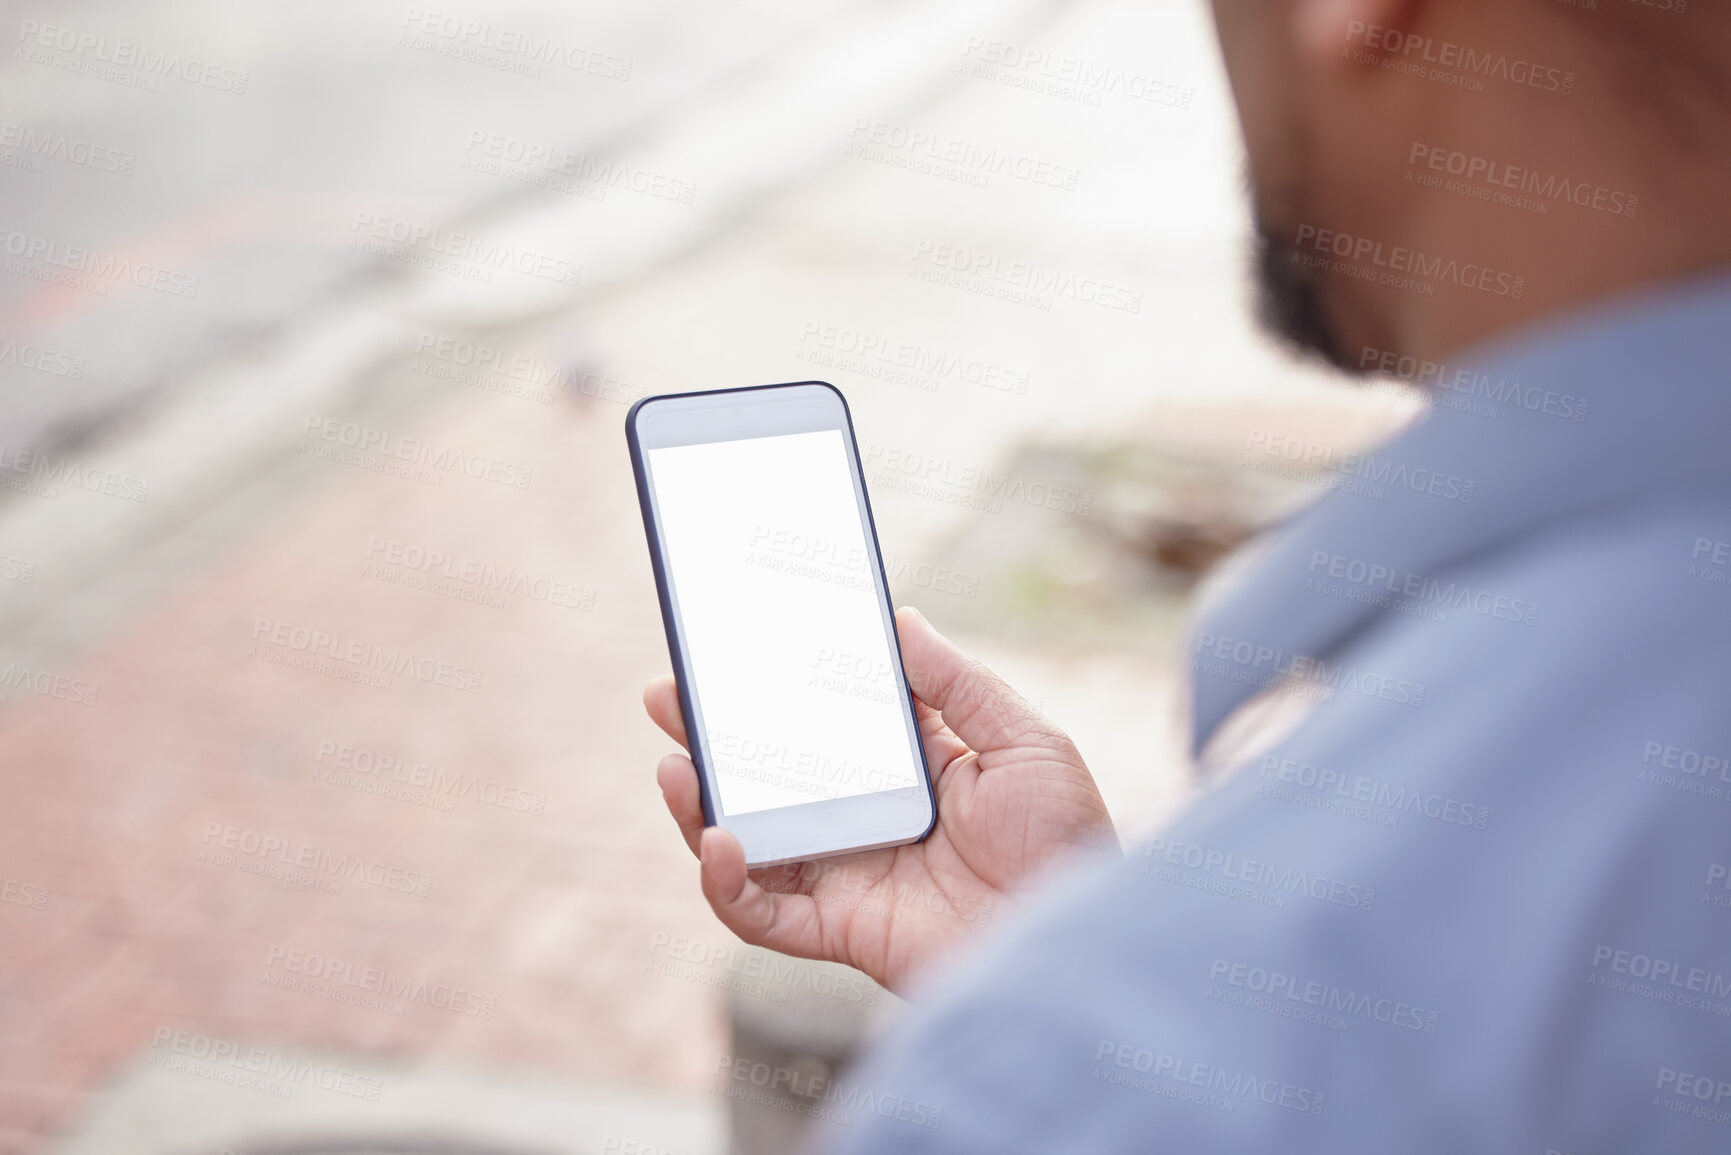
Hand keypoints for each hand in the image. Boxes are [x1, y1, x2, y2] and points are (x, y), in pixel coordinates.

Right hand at [644, 606, 1115, 994]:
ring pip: (746, 843)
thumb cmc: (1066, 840)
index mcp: (904, 768)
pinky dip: (724, 883)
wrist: (1080, 940)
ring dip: (698, 807)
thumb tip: (899, 618)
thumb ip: (958, 682)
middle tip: (668, 693)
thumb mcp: (1024, 740)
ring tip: (676, 766)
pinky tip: (720, 841)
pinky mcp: (837, 929)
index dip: (773, 688)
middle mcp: (862, 818)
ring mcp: (844, 875)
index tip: (732, 647)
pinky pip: (759, 913)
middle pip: (766, 776)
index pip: (820, 720)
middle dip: (710, 737)